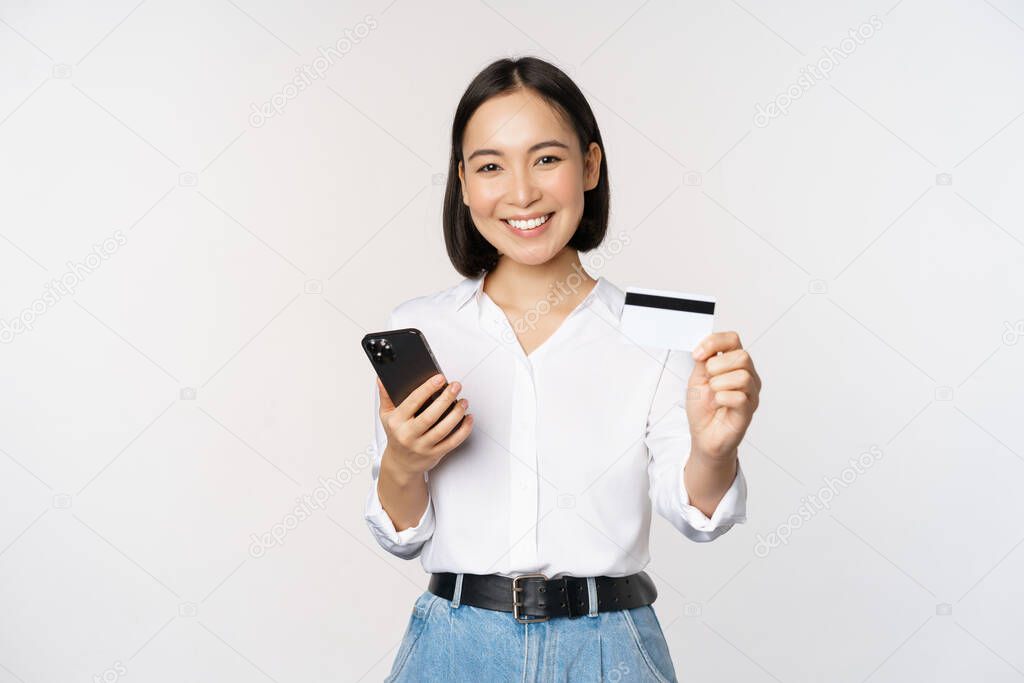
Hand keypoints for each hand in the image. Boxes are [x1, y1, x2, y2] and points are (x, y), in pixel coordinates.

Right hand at [377, 373, 472, 478]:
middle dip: (445, 399)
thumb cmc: (396, 435)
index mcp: (397, 422)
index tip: (439, 378)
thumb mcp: (386, 416)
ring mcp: (422, 446)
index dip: (427, 389)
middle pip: (429, 416)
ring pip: (442, 430)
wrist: (401, 463)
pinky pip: (452, 442)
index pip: (412, 402)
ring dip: (456, 414)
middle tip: (455, 386)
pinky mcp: (435, 454)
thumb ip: (385, 396)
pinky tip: (468, 419)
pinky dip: (463, 430)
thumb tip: (382, 378)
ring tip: (463, 402)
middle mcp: (408, 435)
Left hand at [686, 332, 760, 461]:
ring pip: (742, 376)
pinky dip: (722, 399)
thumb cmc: (703, 408)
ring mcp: (750, 393)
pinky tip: (718, 404)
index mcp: (733, 364)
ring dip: (719, 384)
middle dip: (717, 366)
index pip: (733, 339)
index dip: (714, 343)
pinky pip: (740, 397)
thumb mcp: (697, 379)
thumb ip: (704, 361)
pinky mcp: (748, 410)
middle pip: (742, 356)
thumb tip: (706, 346)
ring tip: (713, 394)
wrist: (703, 435)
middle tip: (708, 380)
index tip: (697, 355)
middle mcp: (747, 375)